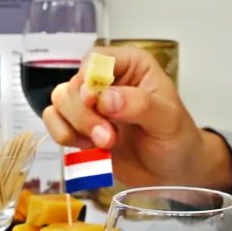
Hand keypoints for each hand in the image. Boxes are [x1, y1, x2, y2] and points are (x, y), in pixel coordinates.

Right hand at [40, 46, 231, 190]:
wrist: (174, 171)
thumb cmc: (177, 139)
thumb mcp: (168, 120)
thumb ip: (139, 105)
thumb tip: (105, 99)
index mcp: (130, 65)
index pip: (96, 59)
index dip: (89, 80)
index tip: (94, 102)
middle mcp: (107, 80)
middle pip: (73, 84)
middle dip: (85, 115)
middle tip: (108, 138)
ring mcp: (91, 104)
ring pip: (59, 103)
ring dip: (75, 127)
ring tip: (104, 145)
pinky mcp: (80, 127)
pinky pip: (55, 123)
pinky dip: (66, 137)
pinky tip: (90, 149)